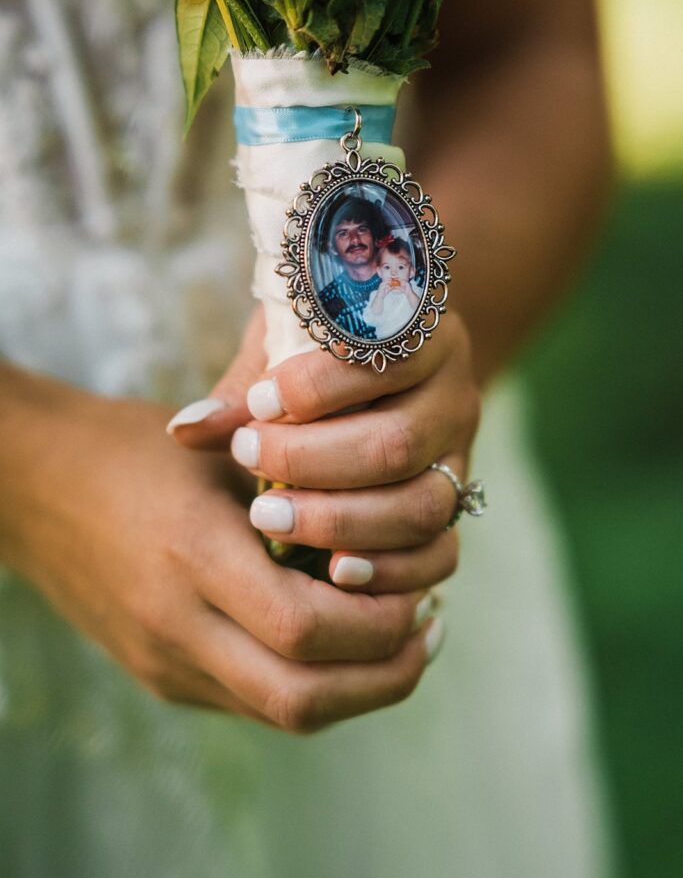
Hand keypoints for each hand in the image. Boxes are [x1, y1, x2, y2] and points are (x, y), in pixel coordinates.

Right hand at [0, 358, 437, 733]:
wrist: (34, 485)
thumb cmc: (132, 449)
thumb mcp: (221, 452)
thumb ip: (297, 490)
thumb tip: (390, 524)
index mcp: (194, 552)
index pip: (306, 626)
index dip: (379, 621)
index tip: (421, 589)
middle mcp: (176, 623)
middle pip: (302, 696)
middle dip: (383, 676)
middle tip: (427, 631)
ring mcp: (163, 660)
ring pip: (281, 711)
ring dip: (353, 689)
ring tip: (398, 641)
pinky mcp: (159, 675)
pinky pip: (251, 700)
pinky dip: (308, 681)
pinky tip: (335, 641)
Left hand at [174, 308, 479, 596]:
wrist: (377, 367)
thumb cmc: (317, 351)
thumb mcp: (284, 347)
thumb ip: (246, 388)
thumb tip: (187, 431)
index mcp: (422, 338)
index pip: (382, 361)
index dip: (317, 388)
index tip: (258, 405)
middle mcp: (454, 398)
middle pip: (397, 445)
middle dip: (313, 462)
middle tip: (248, 459)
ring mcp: (460, 459)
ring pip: (421, 505)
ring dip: (340, 520)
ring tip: (269, 517)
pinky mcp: (454, 509)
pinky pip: (439, 552)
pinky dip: (389, 569)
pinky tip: (334, 571)